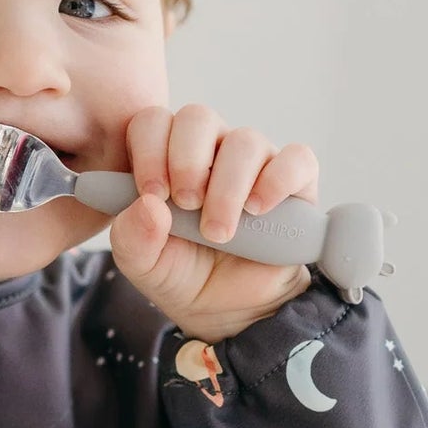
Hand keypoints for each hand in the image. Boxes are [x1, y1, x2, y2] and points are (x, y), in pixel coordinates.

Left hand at [107, 104, 317, 343]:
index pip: (154, 122)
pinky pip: (296, 159)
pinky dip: (277, 181)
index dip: (149, 150)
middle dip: (187, 161)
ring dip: (227, 188)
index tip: (153, 194)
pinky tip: (258, 210)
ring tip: (219, 232)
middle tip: (187, 205)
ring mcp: (254, 163)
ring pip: (245, 141)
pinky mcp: (295, 183)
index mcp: (166, 159)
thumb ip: (131, 237)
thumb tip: (148, 204)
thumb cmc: (183, 275)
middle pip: (199, 117)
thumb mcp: (142, 265)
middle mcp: (210, 152)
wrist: (230, 310)